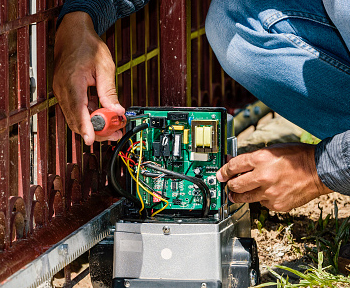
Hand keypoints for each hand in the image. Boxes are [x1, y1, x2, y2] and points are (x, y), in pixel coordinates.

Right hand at [53, 12, 124, 144]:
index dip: (85, 128)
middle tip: (114, 134)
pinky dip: (88, 116)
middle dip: (96, 131)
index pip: (77, 111)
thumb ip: (109, 91)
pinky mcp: (65, 92)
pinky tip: (103, 116)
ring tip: (113, 128)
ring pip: (75, 118)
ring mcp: (62, 91)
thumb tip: (117, 111)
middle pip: (76, 120)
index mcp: (72, 81)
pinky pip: (76, 110)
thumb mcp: (105, 67)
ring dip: (93, 125)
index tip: (91, 140)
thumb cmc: (87, 46)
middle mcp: (63, 89)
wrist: (73, 33)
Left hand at [216, 143, 332, 211]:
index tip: (220, 175)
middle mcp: (263, 176)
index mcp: (261, 159)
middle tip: (228, 185)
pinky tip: (267, 193)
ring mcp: (269, 192)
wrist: (319, 170)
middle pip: (234, 185)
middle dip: (229, 185)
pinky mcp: (276, 204)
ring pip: (244, 198)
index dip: (223, 171)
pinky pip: (261, 203)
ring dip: (239, 195)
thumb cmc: (297, 157)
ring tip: (237, 194)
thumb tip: (236, 163)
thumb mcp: (272, 150)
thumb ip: (253, 158)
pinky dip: (261, 199)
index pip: (233, 166)